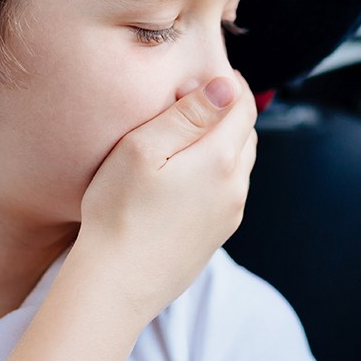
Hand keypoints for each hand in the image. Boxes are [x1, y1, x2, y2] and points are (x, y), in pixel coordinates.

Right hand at [76, 72, 257, 320]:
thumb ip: (188, 114)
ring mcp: (229, 215)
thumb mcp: (143, 148)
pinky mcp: (216, 236)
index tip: (214, 73)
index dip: (232, 85)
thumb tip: (225, 86)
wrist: (115, 286)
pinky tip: (189, 174)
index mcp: (221, 159)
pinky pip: (229, 192)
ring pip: (240, 164)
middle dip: (230, 111)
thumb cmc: (119, 211)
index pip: (243, 107)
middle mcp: (235, 187)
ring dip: (226, 142)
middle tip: (201, 98)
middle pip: (246, 134)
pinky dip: (218, 172)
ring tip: (194, 133)